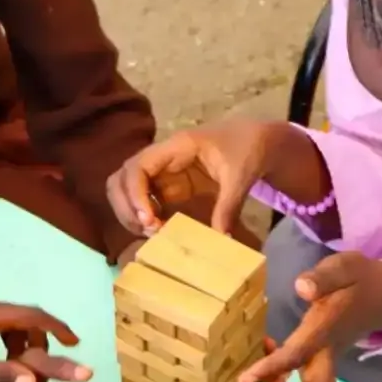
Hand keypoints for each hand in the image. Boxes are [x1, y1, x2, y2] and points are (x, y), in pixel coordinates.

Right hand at [108, 119, 279, 237]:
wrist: (260, 142)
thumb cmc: (249, 149)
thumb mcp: (241, 176)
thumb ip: (229, 207)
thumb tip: (222, 239)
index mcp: (177, 147)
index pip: (138, 166)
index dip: (135, 194)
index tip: (148, 220)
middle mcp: (162, 158)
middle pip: (122, 177)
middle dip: (126, 207)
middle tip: (148, 230)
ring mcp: (164, 173)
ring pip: (127, 190)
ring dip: (131, 214)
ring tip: (152, 233)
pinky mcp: (170, 186)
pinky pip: (145, 201)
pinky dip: (145, 217)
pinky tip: (159, 231)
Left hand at [240, 254, 381, 381]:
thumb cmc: (359, 280)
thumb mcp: (345, 267)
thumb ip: (324, 277)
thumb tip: (302, 288)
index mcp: (327, 330)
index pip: (298, 353)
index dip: (271, 368)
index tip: (244, 381)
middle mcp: (331, 355)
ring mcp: (332, 368)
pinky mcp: (330, 374)